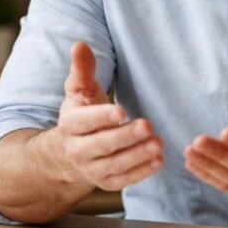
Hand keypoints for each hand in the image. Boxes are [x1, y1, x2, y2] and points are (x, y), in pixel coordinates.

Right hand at [54, 42, 163, 190]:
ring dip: (136, 156)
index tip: (121, 111)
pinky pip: (123, 180)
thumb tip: (80, 45)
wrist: (69, 152)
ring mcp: (91, 169)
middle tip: (148, 125)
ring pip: (113, 165)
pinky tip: (158, 161)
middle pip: (100, 145)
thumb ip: (83, 69)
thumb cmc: (82, 113)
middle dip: (124, 137)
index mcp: (70, 124)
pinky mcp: (105, 182)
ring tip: (158, 144)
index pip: (84, 122)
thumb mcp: (80, 90)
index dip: (101, 117)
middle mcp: (77, 150)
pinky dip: (141, 173)